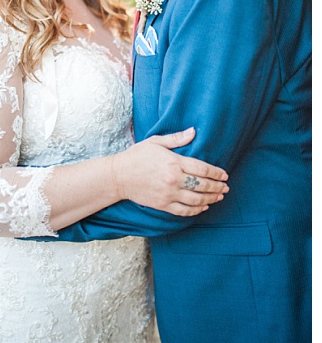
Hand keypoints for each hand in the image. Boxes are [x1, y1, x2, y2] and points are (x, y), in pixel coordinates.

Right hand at [111, 127, 228, 215]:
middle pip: (203, 185)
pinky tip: (203, 207)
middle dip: (217, 186)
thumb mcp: (155, 142)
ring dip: (211, 199)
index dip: (216, 172)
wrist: (118, 176)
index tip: (224, 174)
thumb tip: (194, 132)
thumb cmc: (136, 156)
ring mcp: (169, 194)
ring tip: (219, 197)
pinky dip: (197, 210)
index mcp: (174, 162)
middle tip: (225, 187)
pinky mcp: (163, 205)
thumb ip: (176, 138)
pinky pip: (185, 210)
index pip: (202, 168)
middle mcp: (174, 179)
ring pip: (197, 200)